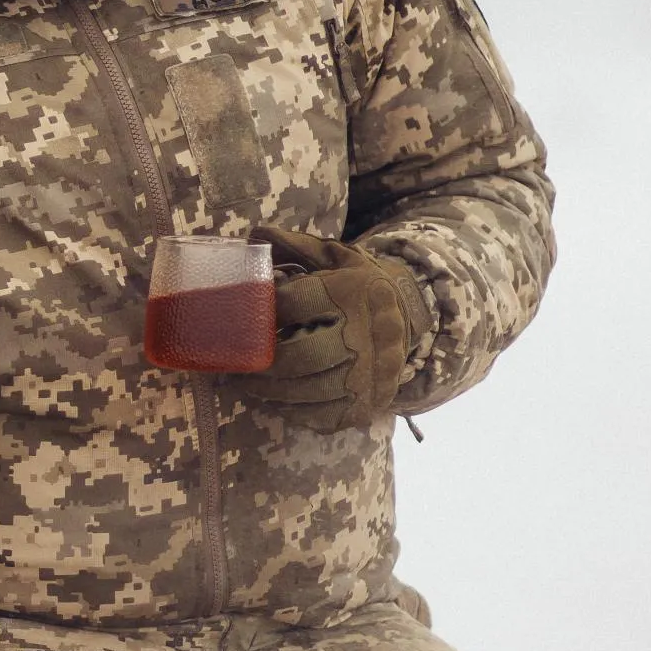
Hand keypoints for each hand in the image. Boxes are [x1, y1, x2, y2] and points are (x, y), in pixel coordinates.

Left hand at [235, 230, 433, 431]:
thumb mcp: (336, 257)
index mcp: (351, 292)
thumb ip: (296, 247)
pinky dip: (293, 411)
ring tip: (248, 385)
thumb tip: (255, 234)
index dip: (263, 311)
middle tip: (240, 365)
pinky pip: (323, 415)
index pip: (293, 304)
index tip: (242, 318)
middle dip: (264, 365)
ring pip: (311, 391)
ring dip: (271, 392)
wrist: (410, 316)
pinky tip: (277, 401)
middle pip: (303, 357)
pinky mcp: (367, 403)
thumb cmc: (359, 285)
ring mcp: (369, 374)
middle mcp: (365, 335)